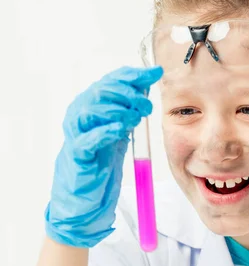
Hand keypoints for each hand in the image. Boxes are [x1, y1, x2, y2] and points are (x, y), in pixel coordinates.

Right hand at [45, 65, 162, 246]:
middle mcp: (80, 112)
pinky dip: (105, 131)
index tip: (155, 73)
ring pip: (93, 110)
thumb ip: (131, 104)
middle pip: (102, 91)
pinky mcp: (77, 153)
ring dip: (120, 110)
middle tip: (147, 106)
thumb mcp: (121, 126)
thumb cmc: (102, 156)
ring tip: (136, 119)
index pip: (111, 79)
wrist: (85, 191)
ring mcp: (76, 132)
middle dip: (129, 94)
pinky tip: (120, 129)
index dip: (134, 75)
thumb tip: (150, 78)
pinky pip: (88, 138)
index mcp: (91, 102)